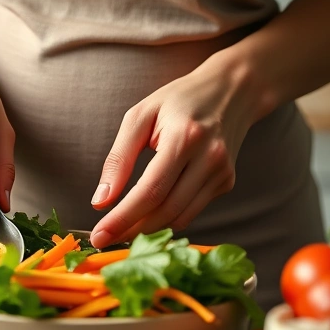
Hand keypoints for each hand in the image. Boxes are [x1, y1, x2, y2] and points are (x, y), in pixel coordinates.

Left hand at [90, 54, 260, 247]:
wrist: (230, 90)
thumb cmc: (179, 99)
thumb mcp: (140, 117)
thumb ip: (119, 159)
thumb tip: (101, 200)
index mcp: (185, 138)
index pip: (150, 192)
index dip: (123, 218)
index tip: (99, 235)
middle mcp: (209, 159)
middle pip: (166, 211)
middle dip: (131, 231)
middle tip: (104, 239)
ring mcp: (222, 173)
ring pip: (180, 218)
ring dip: (148, 231)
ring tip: (120, 231)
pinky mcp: (226, 182)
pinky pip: (191, 211)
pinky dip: (166, 219)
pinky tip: (147, 216)